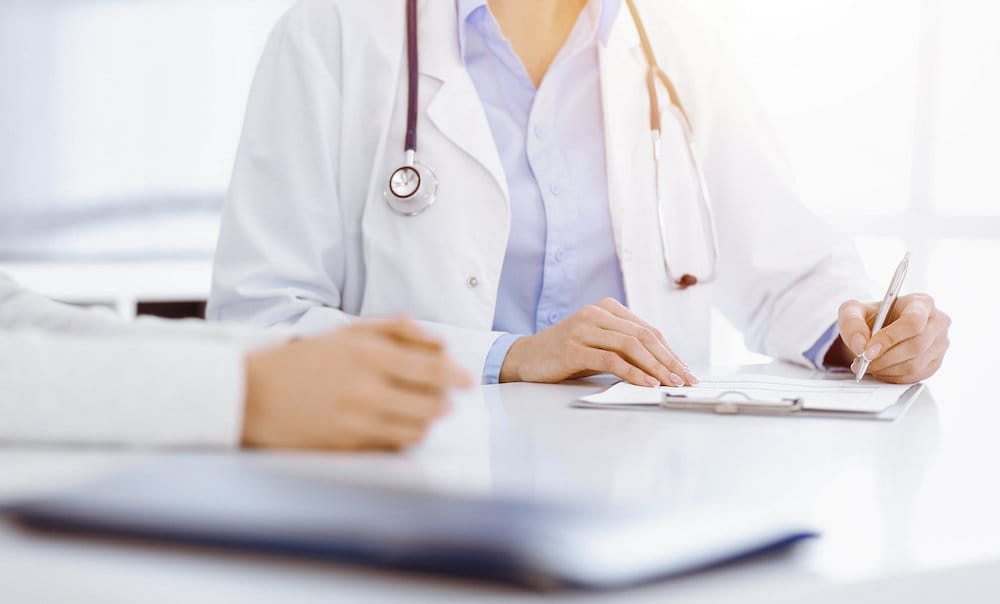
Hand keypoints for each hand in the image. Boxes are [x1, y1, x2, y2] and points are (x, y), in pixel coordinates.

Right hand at [242, 318, 473, 450]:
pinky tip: (398, 426)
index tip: (467, 381)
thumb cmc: (303, 360)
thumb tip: (440, 342)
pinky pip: (395, 445)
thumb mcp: (347, 332)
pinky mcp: (349, 445)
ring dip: (428, 420)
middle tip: (446, 398)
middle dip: (445, 401)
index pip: (433, 370)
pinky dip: (405, 436)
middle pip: (433, 403)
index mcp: (369, 355)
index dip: (457, 377)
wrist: (251, 395)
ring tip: (422, 412)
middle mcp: (367, 388)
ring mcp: (359, 420)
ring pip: (419, 428)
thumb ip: (398, 329)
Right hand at [499, 298, 696, 386]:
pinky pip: (611, 359)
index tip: (685, 370)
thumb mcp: (597, 344)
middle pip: (644, 336)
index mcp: (606, 308)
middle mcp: (596, 313)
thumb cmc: (564, 354)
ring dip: (656, 367)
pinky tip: (646, 383)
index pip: (648, 330)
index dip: (670, 351)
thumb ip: (623, 347)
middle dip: (669, 360)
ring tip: (671, 383)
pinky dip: (633, 372)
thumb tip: (662, 366)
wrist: (525, 358)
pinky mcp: (573, 347)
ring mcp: (584, 328)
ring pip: (631, 345)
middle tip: (685, 379)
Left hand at [831, 293, 950, 383]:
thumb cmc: (870, 317)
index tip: (868, 350)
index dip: (890, 338)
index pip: (913, 322)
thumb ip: (852, 323)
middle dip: (884, 358)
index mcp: (921, 303)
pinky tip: (879, 370)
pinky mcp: (935, 363)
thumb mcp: (852, 311)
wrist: (878, 330)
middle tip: (862, 362)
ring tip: (867, 366)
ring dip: (885, 369)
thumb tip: (860, 346)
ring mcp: (939, 344)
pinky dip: (892, 377)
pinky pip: (915, 376)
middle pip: (916, 346)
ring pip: (915, 365)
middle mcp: (937, 322)